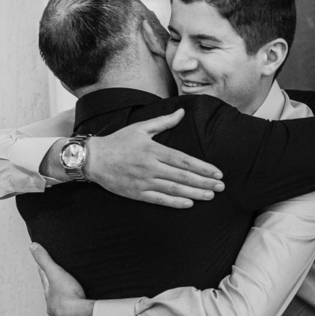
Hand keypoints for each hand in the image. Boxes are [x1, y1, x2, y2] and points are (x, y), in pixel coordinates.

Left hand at [29, 243, 92, 315]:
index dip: (44, 271)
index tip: (42, 266)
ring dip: (64, 303)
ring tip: (69, 300)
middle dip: (54, 288)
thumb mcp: (55, 273)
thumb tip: (33, 246)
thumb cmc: (66, 296)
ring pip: (60, 307)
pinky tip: (77, 315)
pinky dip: (73, 314)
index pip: (44, 279)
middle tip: (56, 282)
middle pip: (52, 294)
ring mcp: (61, 315)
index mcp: (48, 292)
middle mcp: (52, 304)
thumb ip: (44, 259)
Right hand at [87, 109, 223, 207]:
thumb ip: (164, 122)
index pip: (184, 160)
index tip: (217, 173)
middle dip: (204, 182)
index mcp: (153, 150)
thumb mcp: (141, 128)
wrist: (93, 159)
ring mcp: (143, 181)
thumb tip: (182, 112)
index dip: (203, 168)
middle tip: (221, 187)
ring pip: (174, 189)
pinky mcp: (136, 193)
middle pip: (183, 176)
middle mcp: (150, 166)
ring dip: (195, 193)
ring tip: (211, 195)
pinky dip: (175, 202)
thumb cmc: (118, 142)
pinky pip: (159, 200)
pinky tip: (189, 203)